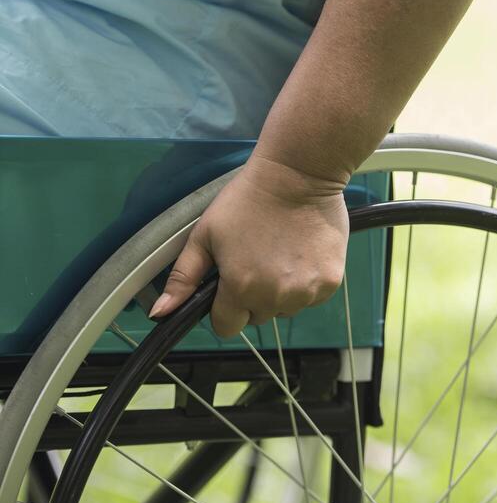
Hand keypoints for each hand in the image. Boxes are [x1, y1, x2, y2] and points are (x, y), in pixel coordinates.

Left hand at [148, 154, 349, 337]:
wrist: (298, 175)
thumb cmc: (248, 199)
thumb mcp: (205, 234)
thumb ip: (183, 278)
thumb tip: (161, 314)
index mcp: (240, 288)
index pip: (227, 327)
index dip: (223, 308)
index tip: (229, 283)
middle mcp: (275, 297)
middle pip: (257, 317)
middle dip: (252, 297)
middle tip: (256, 259)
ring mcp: (306, 292)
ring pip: (285, 309)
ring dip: (280, 292)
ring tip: (280, 253)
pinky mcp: (330, 283)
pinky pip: (311, 297)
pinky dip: (305, 282)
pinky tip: (301, 252)